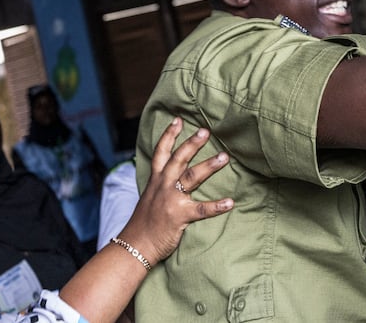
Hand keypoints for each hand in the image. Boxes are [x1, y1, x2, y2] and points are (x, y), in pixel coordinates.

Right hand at [117, 117, 232, 265]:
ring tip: (224, 157)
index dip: (169, 135)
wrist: (135, 246)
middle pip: (178, 158)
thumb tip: (172, 176)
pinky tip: (230, 202)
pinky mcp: (179, 216)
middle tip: (206, 131)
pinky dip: (216, 206)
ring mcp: (171, 199)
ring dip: (209, 166)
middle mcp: (162, 186)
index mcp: (155, 180)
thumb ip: (161, 185)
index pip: (161, 152)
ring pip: (191, 177)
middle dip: (192, 143)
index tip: (178, 120)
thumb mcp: (149, 198)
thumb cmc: (144, 224)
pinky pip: (201, 210)